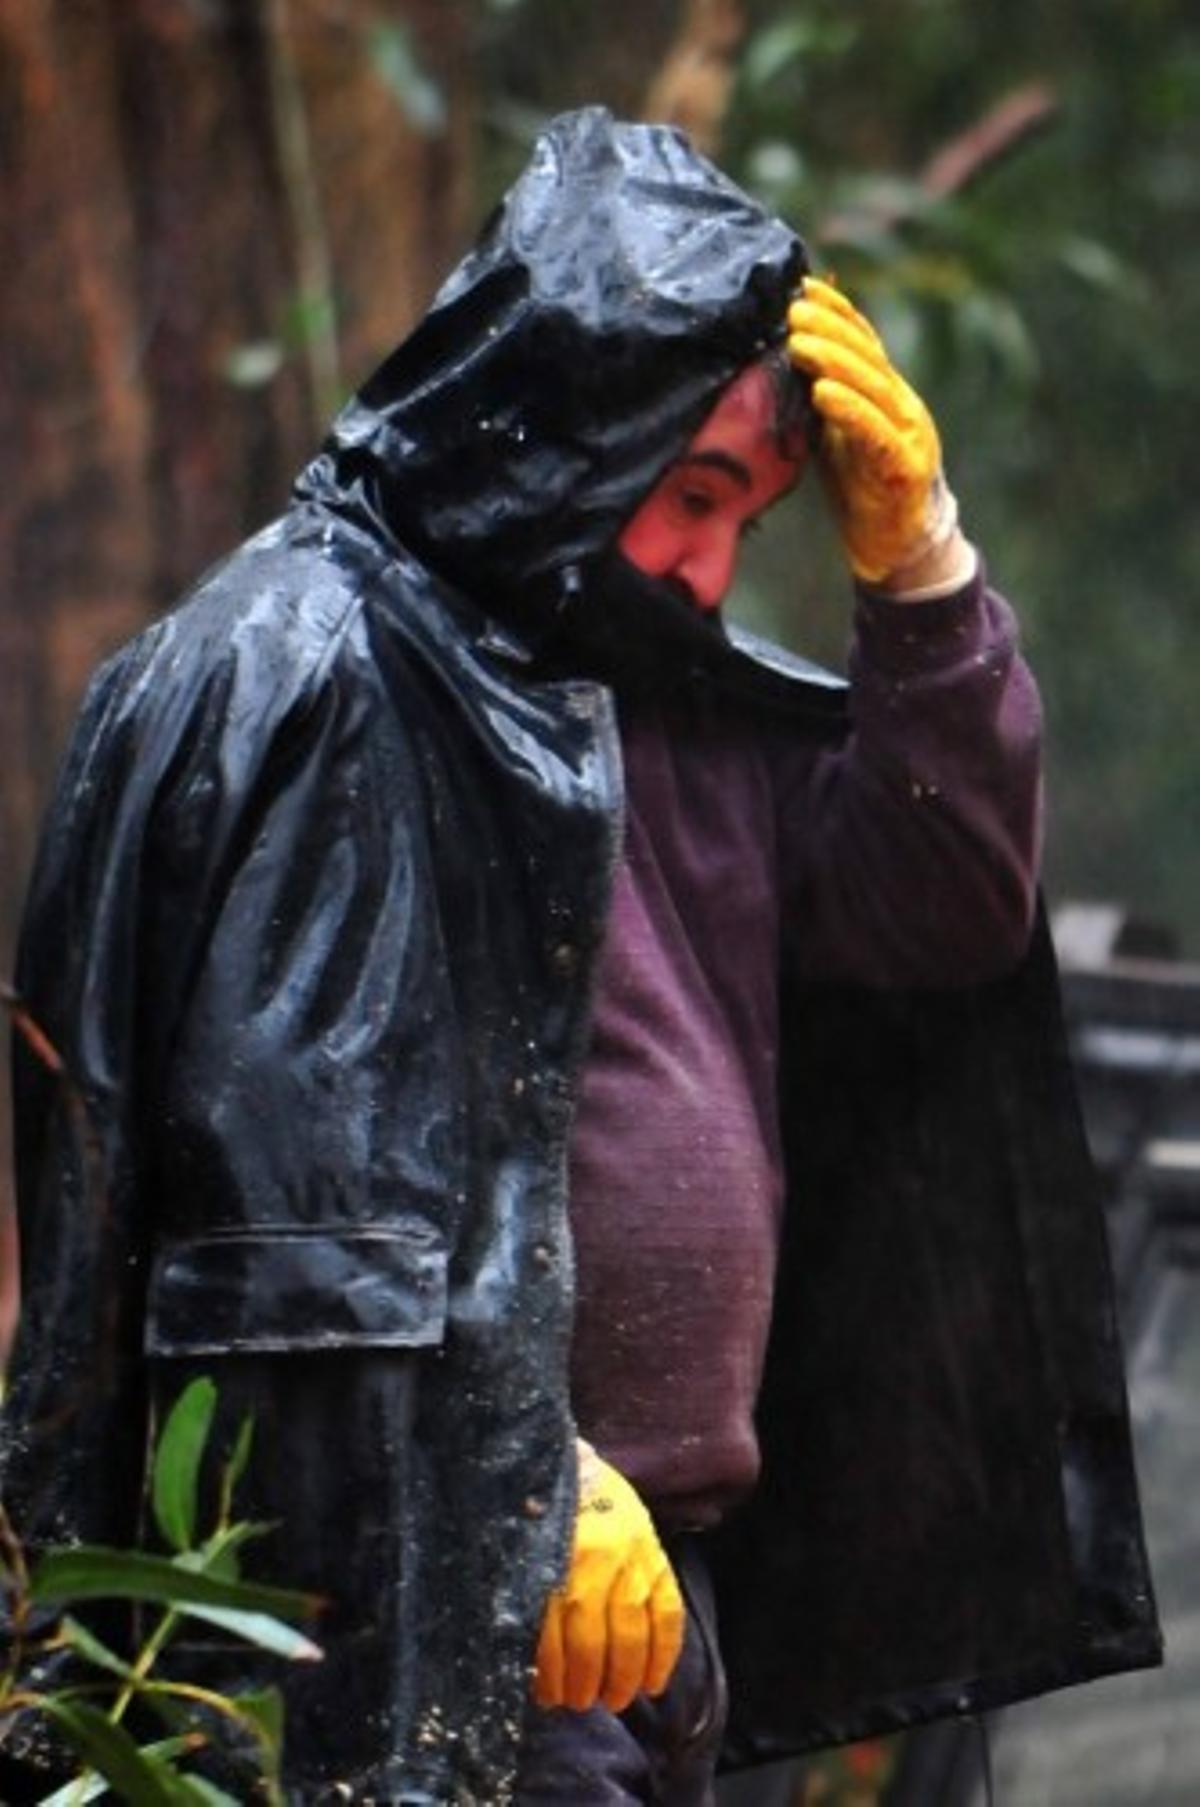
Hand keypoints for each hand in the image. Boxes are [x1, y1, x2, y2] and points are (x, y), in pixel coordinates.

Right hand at [533, 1441, 684, 1713]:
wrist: (535, 1458)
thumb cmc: (585, 1490)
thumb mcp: (627, 1516)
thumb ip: (638, 1563)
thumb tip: (639, 1630)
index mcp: (642, 1545)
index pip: (664, 1615)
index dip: (660, 1658)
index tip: (651, 1685)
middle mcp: (615, 1562)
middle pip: (625, 1643)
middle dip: (618, 1682)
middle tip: (607, 1699)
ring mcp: (574, 1572)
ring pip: (586, 1650)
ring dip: (581, 1685)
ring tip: (575, 1698)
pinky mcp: (537, 1579)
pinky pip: (547, 1642)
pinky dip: (549, 1674)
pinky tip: (546, 1688)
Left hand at [786, 277, 958, 585]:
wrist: (898, 547)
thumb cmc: (863, 489)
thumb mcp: (837, 434)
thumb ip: (821, 400)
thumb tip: (782, 364)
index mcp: (887, 394)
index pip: (864, 342)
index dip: (837, 312)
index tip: (803, 288)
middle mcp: (903, 406)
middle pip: (867, 357)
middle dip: (830, 329)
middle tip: (794, 311)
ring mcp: (909, 435)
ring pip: (873, 388)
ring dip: (835, 361)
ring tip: (801, 342)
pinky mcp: (905, 468)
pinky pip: (875, 433)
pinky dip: (850, 410)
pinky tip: (824, 392)